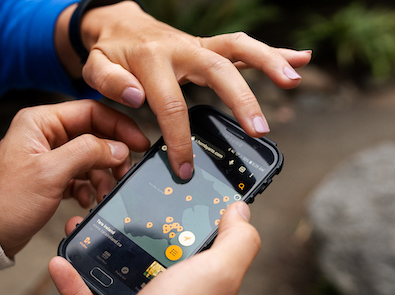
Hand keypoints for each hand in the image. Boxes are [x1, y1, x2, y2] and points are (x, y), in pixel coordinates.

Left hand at [0, 100, 149, 257]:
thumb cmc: (8, 201)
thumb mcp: (51, 173)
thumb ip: (87, 153)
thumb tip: (118, 147)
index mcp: (40, 122)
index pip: (91, 112)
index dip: (118, 126)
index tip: (139, 143)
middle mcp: (44, 134)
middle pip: (93, 135)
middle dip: (111, 155)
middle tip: (125, 173)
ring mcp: (48, 156)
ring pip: (89, 157)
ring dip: (101, 175)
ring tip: (104, 194)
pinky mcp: (50, 177)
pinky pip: (80, 175)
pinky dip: (88, 187)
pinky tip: (86, 200)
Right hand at [49, 202, 259, 294]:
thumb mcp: (220, 272)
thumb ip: (236, 240)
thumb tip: (240, 210)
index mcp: (203, 283)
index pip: (196, 242)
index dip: (181, 217)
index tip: (161, 194)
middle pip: (150, 254)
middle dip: (129, 230)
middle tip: (111, 207)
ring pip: (116, 272)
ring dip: (94, 249)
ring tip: (80, 227)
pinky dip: (73, 281)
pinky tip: (61, 262)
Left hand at [55, 2, 310, 178]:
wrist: (119, 25)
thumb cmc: (109, 53)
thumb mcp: (95, 68)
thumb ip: (111, 82)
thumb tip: (138, 96)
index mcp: (152, 61)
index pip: (171, 105)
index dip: (178, 140)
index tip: (185, 168)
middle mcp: (182, 49)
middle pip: (218, 71)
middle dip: (242, 100)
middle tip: (259, 130)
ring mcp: (199, 46)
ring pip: (239, 49)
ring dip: (269, 62)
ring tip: (294, 80)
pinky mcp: (209, 47)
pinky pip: (243, 49)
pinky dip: (272, 53)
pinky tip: (299, 59)